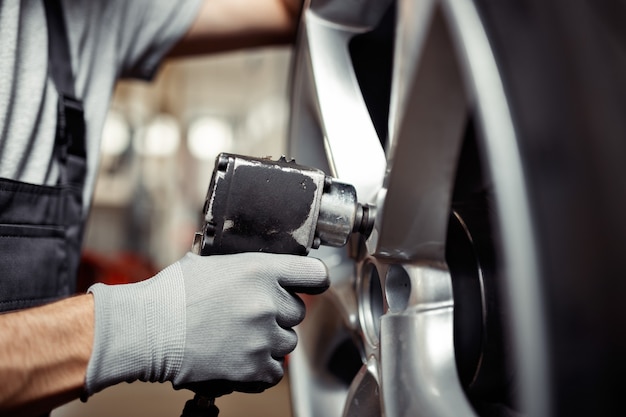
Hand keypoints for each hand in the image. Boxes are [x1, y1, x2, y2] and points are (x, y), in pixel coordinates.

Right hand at [84, 252, 327, 396]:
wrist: (148, 331)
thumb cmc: (172, 294)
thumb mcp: (210, 262)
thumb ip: (244, 265)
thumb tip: (258, 266)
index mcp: (260, 270)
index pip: (314, 274)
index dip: (313, 280)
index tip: (311, 285)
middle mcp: (267, 303)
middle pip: (298, 312)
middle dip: (279, 314)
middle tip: (250, 315)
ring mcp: (263, 337)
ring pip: (288, 343)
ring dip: (270, 341)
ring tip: (239, 337)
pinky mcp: (253, 368)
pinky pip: (275, 371)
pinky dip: (261, 367)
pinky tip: (240, 357)